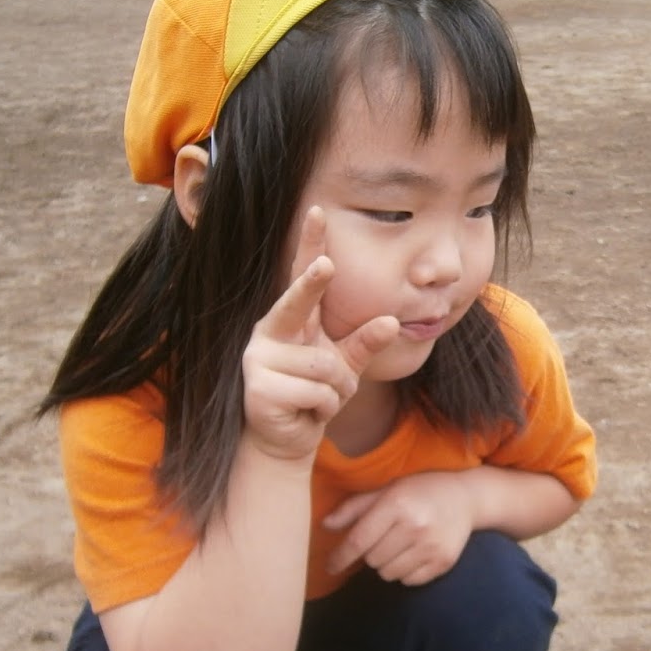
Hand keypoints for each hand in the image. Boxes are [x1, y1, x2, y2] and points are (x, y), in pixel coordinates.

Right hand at [240, 207, 397, 460]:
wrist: (288, 438)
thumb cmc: (315, 393)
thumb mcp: (345, 365)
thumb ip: (366, 342)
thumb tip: (392, 322)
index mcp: (291, 320)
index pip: (300, 275)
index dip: (310, 244)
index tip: (319, 212)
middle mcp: (269, 332)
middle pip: (297, 303)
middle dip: (312, 284)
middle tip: (327, 264)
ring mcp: (259, 360)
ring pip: (325, 367)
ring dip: (337, 390)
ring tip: (321, 400)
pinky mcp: (258, 388)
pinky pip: (317, 393)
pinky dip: (324, 408)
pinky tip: (307, 413)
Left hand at [323, 471, 473, 585]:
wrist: (466, 498)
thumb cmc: (420, 491)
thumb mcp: (387, 490)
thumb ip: (355, 508)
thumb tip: (325, 525)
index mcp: (397, 504)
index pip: (359, 540)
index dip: (340, 557)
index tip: (330, 566)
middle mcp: (415, 526)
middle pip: (372, 560)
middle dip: (370, 554)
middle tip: (382, 539)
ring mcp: (431, 547)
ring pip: (388, 574)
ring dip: (385, 565)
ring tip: (397, 547)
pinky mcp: (443, 562)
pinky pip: (408, 581)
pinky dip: (404, 573)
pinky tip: (412, 554)